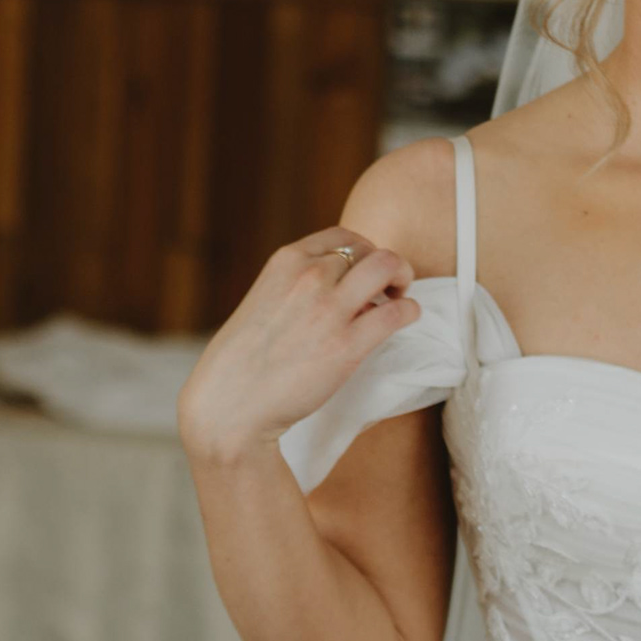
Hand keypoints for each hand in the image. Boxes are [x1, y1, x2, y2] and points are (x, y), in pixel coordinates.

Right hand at [178, 229, 421, 466]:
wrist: (230, 404)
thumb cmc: (242, 361)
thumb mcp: (263, 302)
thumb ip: (297, 288)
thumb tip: (342, 290)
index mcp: (285, 262)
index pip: (341, 236)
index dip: (362, 250)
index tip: (364, 270)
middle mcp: (309, 277)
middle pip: (370, 250)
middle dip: (386, 265)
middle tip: (388, 287)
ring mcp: (329, 309)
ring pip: (388, 267)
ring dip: (402, 278)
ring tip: (397, 298)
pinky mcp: (347, 345)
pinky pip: (397, 312)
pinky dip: (409, 310)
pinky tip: (404, 319)